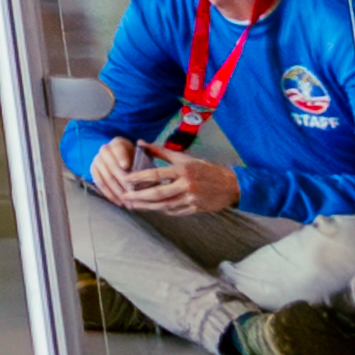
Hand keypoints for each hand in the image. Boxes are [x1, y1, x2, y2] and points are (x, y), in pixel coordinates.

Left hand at [116, 127, 240, 224]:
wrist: (230, 185)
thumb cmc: (204, 169)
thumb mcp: (184, 157)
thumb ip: (161, 151)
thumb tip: (140, 142)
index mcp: (182, 170)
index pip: (156, 174)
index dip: (139, 177)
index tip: (125, 179)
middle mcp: (186, 185)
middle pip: (158, 193)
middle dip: (139, 197)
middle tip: (124, 197)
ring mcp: (191, 199)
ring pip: (165, 205)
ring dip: (147, 207)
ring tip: (133, 206)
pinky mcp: (195, 209)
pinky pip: (175, 212)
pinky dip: (162, 211)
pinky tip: (151, 209)